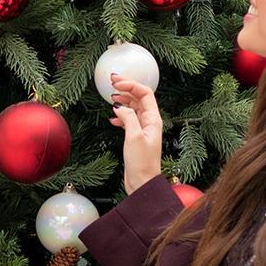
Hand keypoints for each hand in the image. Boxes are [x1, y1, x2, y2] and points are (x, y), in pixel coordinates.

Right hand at [108, 73, 162, 194]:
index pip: (145, 93)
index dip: (131, 85)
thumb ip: (128, 118)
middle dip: (126, 88)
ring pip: (134, 107)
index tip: (116, 82)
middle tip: (112, 82)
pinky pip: (129, 119)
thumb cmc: (141, 163)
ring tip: (111, 98)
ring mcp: (143, 129)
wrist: (142, 182)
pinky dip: (121, 115)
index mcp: (153, 119)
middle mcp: (150, 122)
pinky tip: (113, 118)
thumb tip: (121, 107)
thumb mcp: (133, 137)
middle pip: (139, 98)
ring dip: (123, 100)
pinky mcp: (136, 136)